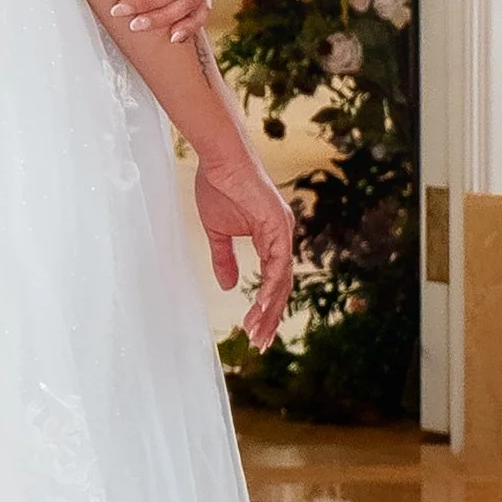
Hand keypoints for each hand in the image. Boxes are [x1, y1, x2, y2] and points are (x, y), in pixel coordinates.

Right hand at [193, 138, 296, 351]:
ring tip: (258, 332)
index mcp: (271, 238)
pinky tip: (262, 306)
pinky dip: (270, 287)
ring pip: (281, 280)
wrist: (220, 159)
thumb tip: (228, 287)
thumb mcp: (218, 232)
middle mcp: (282, 237)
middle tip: (260, 343)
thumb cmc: (219, 187)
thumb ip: (224, 259)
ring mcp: (282, 231)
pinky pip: (277, 264)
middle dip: (270, 317)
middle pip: (281, 286)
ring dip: (270, 309)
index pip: (273, 280)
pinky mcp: (278, 226)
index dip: (265, 307)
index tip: (254, 330)